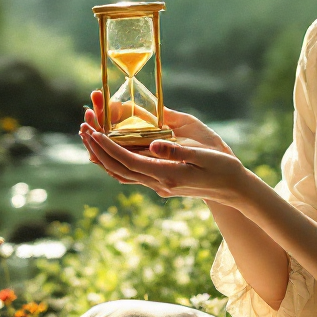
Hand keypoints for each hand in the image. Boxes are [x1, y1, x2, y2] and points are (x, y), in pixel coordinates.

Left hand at [78, 119, 249, 205]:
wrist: (233, 189)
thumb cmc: (222, 167)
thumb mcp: (202, 155)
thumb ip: (177, 150)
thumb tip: (154, 144)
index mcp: (166, 175)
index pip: (128, 161)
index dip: (107, 147)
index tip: (93, 131)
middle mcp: (158, 183)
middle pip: (118, 168)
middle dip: (98, 149)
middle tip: (83, 128)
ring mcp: (158, 186)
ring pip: (122, 173)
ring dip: (103, 156)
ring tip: (90, 137)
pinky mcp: (161, 183)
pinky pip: (131, 174)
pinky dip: (116, 162)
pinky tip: (110, 151)